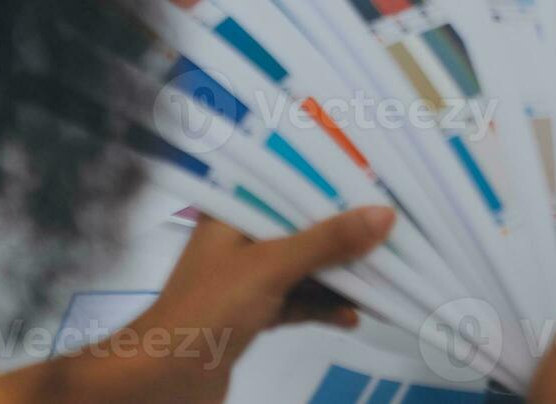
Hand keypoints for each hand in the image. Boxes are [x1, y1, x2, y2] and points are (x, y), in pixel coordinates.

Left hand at [19, 207, 393, 403]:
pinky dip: (324, 306)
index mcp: (232, 210)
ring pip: (304, 265)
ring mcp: (245, 278)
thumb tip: (384, 215)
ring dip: (340, 274)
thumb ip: (327, 241)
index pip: (286, 179)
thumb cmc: (208, 309)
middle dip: (344, 231)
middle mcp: (239, 237)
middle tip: (390, 229)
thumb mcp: (272, 267)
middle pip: (302, 224)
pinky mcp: (252, 313)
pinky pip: (298, 300)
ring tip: (384, 276)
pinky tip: (352, 315)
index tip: (374, 175)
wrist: (164, 379)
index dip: (329, 177)